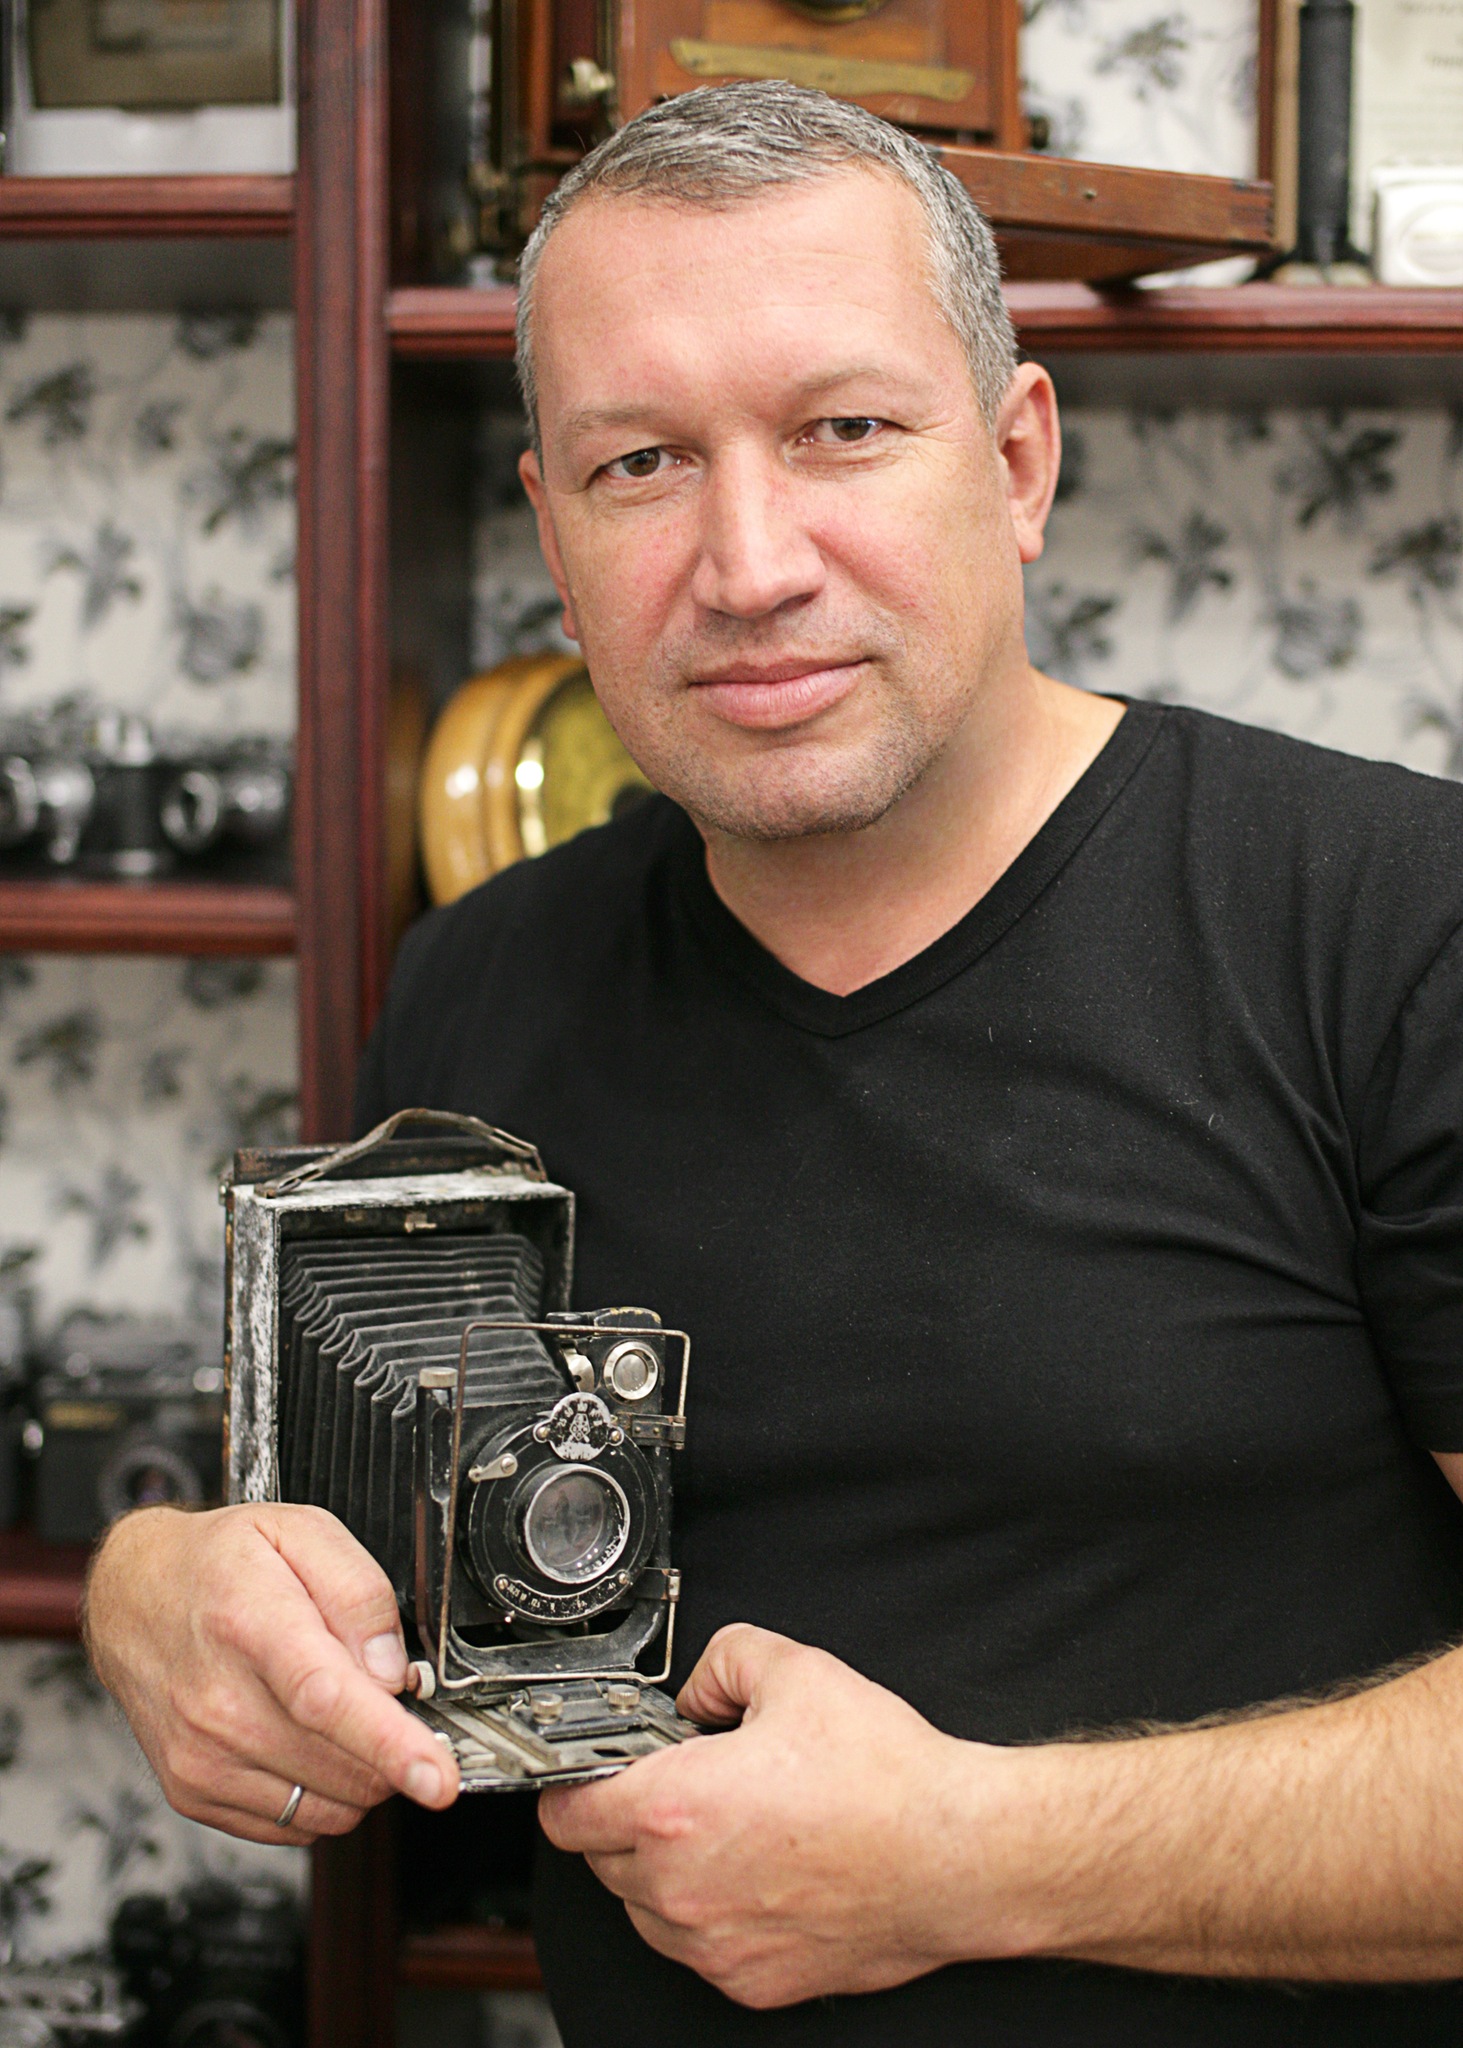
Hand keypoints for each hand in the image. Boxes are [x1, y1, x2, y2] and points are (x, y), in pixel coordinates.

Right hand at [85, 1503, 459, 1843]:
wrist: (135, 1598)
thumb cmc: (220, 1563)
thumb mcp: (302, 1532)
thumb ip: (360, 1592)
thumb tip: (392, 1670)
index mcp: (250, 1623)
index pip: (326, 1699)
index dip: (391, 1743)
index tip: (437, 1776)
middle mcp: (217, 1701)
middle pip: (340, 1762)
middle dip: (392, 1742)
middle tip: (382, 1693)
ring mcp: (201, 1756)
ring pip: (328, 1805)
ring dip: (362, 1773)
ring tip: (341, 1711)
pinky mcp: (195, 1793)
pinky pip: (295, 1824)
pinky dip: (324, 1793)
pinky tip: (308, 1741)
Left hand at [538, 1623, 1019, 2007]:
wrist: (956, 1856)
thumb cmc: (887, 1778)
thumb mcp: (797, 1671)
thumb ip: (725, 1660)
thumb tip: (699, 1687)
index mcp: (676, 1809)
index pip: (567, 1810)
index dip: (575, 1780)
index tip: (598, 1767)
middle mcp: (682, 1889)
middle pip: (602, 1858)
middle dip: (627, 1817)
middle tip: (682, 1783)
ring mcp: (715, 1945)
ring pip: (645, 1909)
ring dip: (662, 1871)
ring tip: (726, 1827)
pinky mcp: (752, 1982)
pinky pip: (698, 1947)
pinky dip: (709, 1913)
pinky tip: (756, 1870)